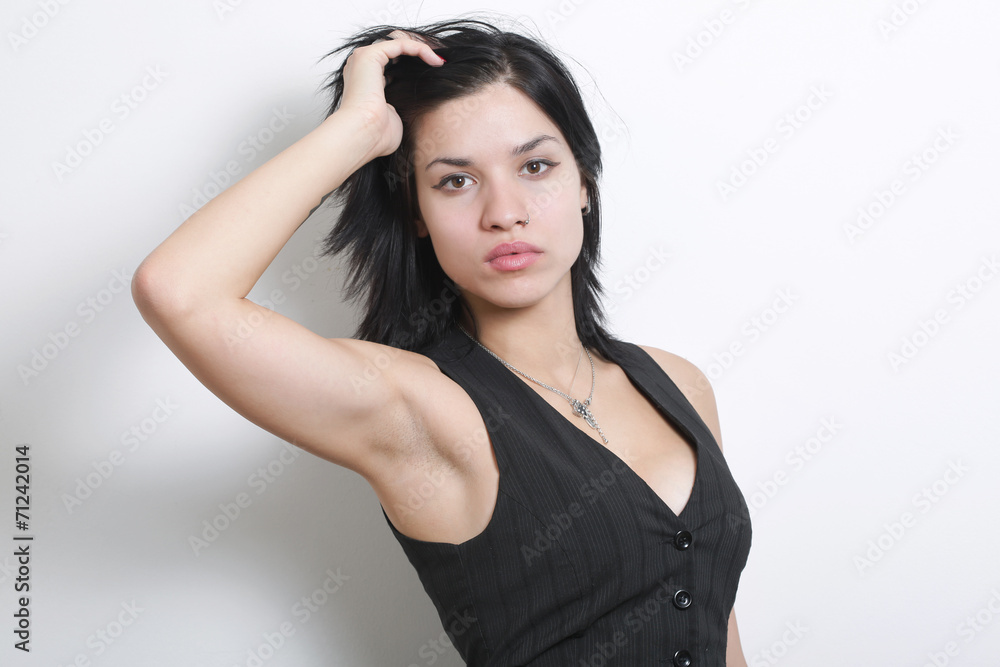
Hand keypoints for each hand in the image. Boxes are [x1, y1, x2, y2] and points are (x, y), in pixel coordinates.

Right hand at [337, 30, 444, 158]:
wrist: (364, 135)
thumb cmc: (376, 135)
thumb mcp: (394, 117)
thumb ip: (399, 106)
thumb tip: (411, 105)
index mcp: (366, 80)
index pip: (392, 62)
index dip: (414, 64)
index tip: (436, 71)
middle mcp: (362, 66)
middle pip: (396, 48)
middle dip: (420, 52)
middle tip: (440, 62)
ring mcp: (364, 58)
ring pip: (399, 41)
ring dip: (422, 47)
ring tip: (440, 59)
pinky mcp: (370, 55)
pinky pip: (401, 43)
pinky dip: (420, 48)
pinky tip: (435, 61)